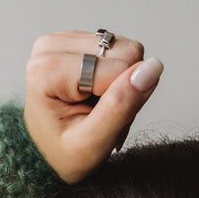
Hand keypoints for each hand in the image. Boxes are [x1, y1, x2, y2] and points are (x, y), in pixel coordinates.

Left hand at [24, 31, 162, 183]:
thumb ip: (121, 104)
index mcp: (47, 69)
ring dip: (119, 82)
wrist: (49, 156)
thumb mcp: (92, 143)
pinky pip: (119, 50)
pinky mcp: (77, 41)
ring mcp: (63, 40)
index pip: (120, 66)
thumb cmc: (63, 154)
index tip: (96, 120)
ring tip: (95, 107)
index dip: (121, 98)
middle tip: (98, 115)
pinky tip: (95, 95)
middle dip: (122, 87)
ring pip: (126, 50)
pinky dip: (115, 75)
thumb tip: (152, 67)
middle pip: (125, 52)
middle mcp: (51, 47)